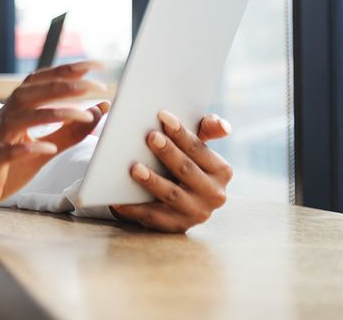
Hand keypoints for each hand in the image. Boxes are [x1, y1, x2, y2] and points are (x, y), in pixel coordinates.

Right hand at [0, 61, 108, 228]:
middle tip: (95, 86)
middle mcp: (3, 120)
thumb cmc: (4, 172)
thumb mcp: (42, 150)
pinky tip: (49, 148)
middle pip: (30, 93)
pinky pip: (6, 152)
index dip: (67, 70)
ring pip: (19, 117)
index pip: (40, 82)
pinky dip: (27, 148)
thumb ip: (69, 132)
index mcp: (15, 112)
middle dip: (63, 85)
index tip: (98, 65)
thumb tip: (100, 109)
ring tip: (83, 115)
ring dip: (53, 113)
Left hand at [111, 111, 233, 232]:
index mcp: (221, 171)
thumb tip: (224, 125)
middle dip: (169, 153)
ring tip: (134, 168)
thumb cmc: (184, 163)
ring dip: (153, 181)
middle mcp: (214, 194)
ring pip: (172, 194)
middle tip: (150, 136)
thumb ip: (208, 129)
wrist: (177, 201)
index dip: (181, 132)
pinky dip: (135, 208)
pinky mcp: (177, 226)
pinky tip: (119, 199)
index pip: (198, 148)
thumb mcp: (196, 147)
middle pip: (186, 170)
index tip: (163, 115)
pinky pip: (153, 217)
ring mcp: (196, 213)